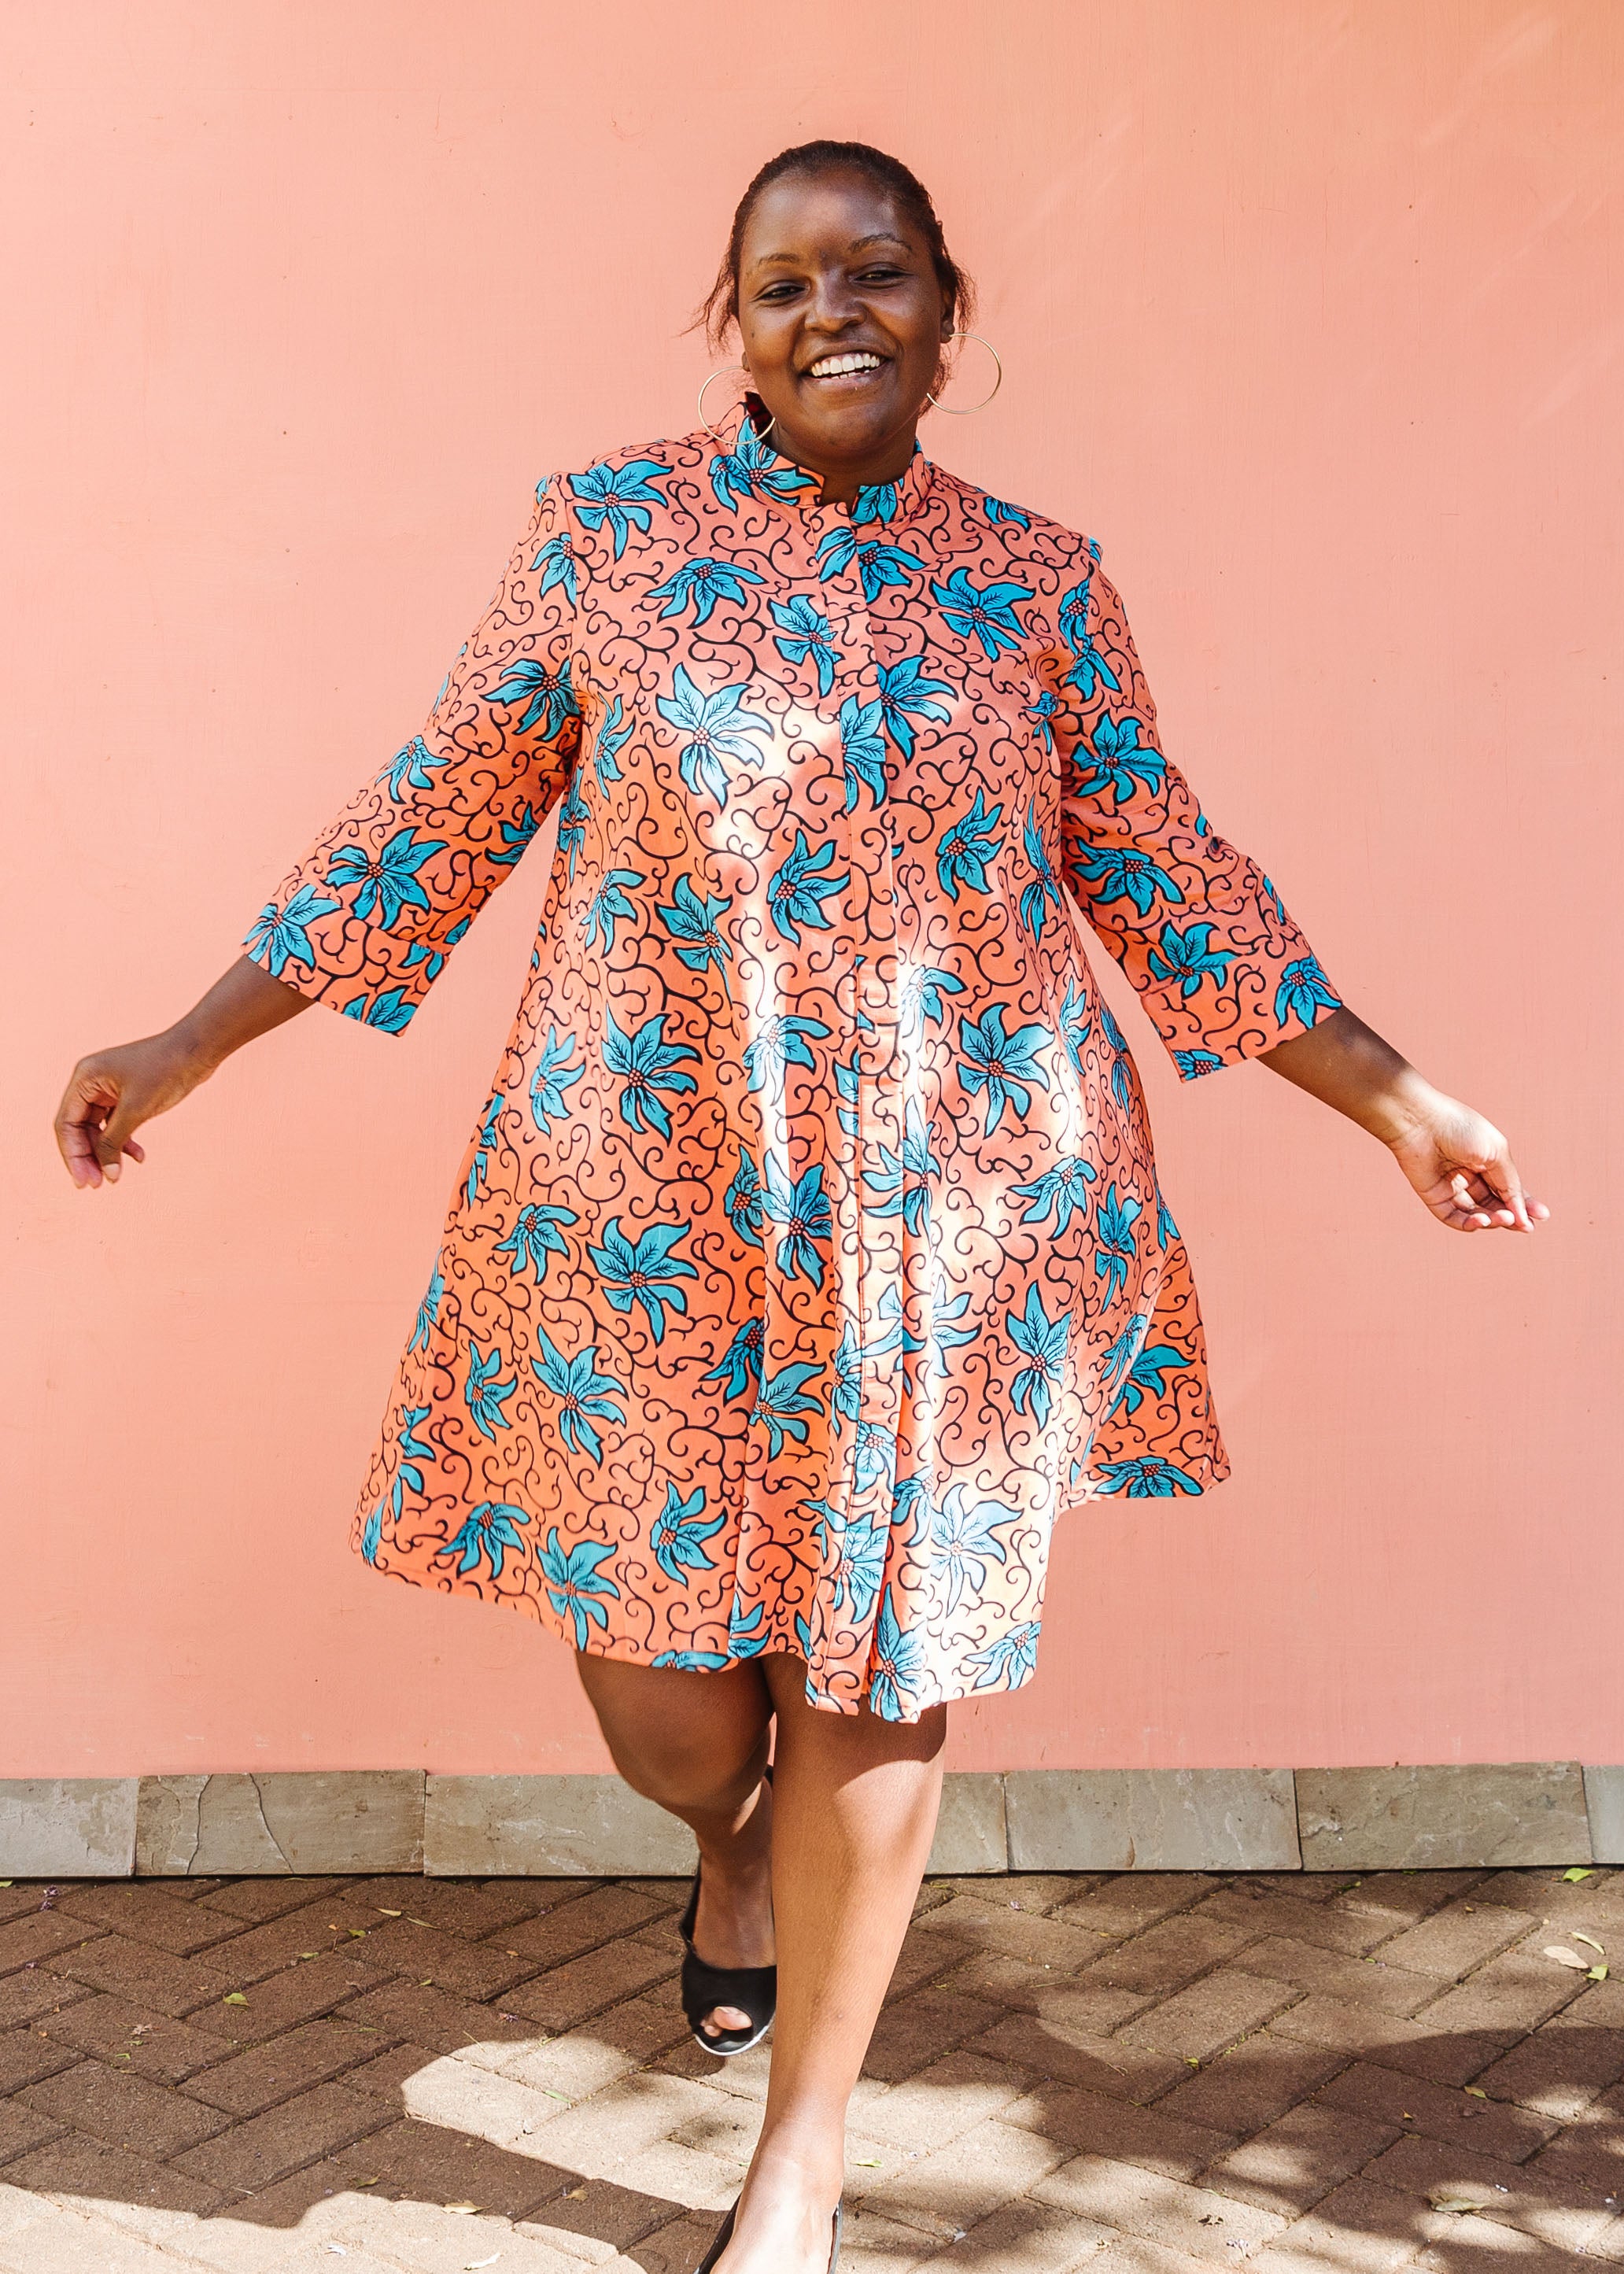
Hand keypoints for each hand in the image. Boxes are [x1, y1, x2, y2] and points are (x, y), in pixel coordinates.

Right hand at [54, 1033, 208, 1188]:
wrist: (198, 1051)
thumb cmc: (165, 1070)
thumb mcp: (136, 1110)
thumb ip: (114, 1141)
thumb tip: (106, 1173)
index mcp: (85, 1078)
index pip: (66, 1124)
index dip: (72, 1155)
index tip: (84, 1182)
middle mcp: (91, 1083)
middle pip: (79, 1129)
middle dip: (88, 1158)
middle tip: (98, 1185)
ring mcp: (109, 1089)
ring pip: (98, 1129)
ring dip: (107, 1153)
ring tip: (117, 1177)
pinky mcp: (127, 1095)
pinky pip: (117, 1124)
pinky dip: (124, 1141)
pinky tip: (139, 1157)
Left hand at [1385, 1092, 1548, 1233]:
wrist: (1421, 1122)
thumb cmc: (1461, 1129)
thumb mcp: (1497, 1153)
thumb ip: (1511, 1183)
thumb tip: (1522, 1214)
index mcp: (1487, 1160)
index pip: (1509, 1189)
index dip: (1525, 1204)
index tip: (1542, 1216)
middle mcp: (1470, 1175)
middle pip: (1495, 1205)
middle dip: (1512, 1217)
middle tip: (1525, 1227)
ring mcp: (1451, 1187)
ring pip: (1477, 1214)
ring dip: (1493, 1220)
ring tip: (1504, 1219)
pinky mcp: (1433, 1197)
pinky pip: (1453, 1218)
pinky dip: (1469, 1224)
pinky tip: (1482, 1221)